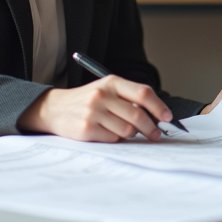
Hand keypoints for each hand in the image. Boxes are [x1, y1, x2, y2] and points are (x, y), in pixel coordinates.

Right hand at [17, 77, 172, 141]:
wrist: (54, 109)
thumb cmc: (86, 100)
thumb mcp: (106, 90)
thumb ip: (128, 98)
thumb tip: (155, 114)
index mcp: (111, 82)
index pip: (143, 93)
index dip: (158, 106)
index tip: (167, 117)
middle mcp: (102, 95)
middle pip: (138, 114)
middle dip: (151, 128)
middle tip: (156, 134)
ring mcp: (93, 112)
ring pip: (127, 130)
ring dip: (130, 134)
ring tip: (123, 130)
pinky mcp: (86, 129)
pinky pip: (113, 139)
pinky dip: (115, 139)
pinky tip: (107, 133)